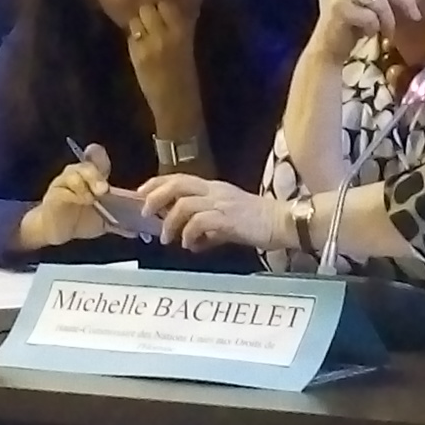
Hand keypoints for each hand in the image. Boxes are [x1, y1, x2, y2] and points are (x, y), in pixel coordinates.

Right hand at [20, 144, 111, 250]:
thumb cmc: (81, 219)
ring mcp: (64, 182)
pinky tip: (82, 201)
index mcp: (93, 176)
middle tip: (104, 190)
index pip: (95, 156)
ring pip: (73, 174)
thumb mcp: (104, 221)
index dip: (97, 154)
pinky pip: (63, 190)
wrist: (57, 231)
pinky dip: (74, 195)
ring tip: (92, 198)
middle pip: (87, 165)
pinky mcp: (54, 194)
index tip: (104, 164)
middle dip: (96, 176)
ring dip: (85, 185)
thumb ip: (119, 222)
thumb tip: (137, 229)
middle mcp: (78, 174)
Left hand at [126, 0, 202, 132]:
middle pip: (147, 8)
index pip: (166, 3)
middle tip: (151, 22)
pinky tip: (140, 48)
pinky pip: (131, 37)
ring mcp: (148, 44)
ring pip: (135, 21)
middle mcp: (165, 34)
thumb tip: (166, 7)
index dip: (161, 3)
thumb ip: (178, 27)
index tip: (161, 8)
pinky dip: (134, 40)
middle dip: (147, 13)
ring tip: (145, 35)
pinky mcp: (136, 55)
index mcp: (182, 31)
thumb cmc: (186, 76)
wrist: (176, 104)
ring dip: (138, 25)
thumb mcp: (187, 47)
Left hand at [139, 173, 292, 251]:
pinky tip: (190, 246)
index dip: (157, 183)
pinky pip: (199, 223)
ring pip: (184, 204)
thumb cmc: (259, 223)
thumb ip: (209, 230)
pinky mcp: (227, 218)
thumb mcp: (229, 222)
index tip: (141, 194)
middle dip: (156, 197)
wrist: (283, 222)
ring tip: (167, 238)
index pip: (180, 178)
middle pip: (177, 184)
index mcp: (214, 188)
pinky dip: (189, 235)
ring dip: (170, 222)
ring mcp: (221, 203)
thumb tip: (192, 243)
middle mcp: (215, 191)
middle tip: (145, 213)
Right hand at [312, 0, 424, 57]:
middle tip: (415, 15)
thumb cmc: (354, 20)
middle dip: (404, 0)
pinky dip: (373, 28)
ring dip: (388, 20)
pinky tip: (367, 32)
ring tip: (386, 31)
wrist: (330, 43)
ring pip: (380, 2)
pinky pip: (370, 18)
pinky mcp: (341, 10)